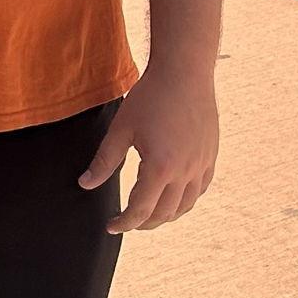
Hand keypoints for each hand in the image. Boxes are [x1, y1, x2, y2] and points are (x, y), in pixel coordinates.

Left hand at [78, 62, 218, 229]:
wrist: (184, 72)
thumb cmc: (150, 97)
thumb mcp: (121, 129)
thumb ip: (104, 161)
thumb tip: (85, 184)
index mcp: (160, 168)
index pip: (141, 210)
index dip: (124, 223)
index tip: (112, 225)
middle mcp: (185, 172)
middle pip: (164, 213)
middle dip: (143, 223)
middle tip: (127, 221)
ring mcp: (201, 165)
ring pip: (185, 205)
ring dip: (166, 214)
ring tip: (149, 213)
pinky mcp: (211, 155)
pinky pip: (201, 188)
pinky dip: (186, 199)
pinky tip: (174, 195)